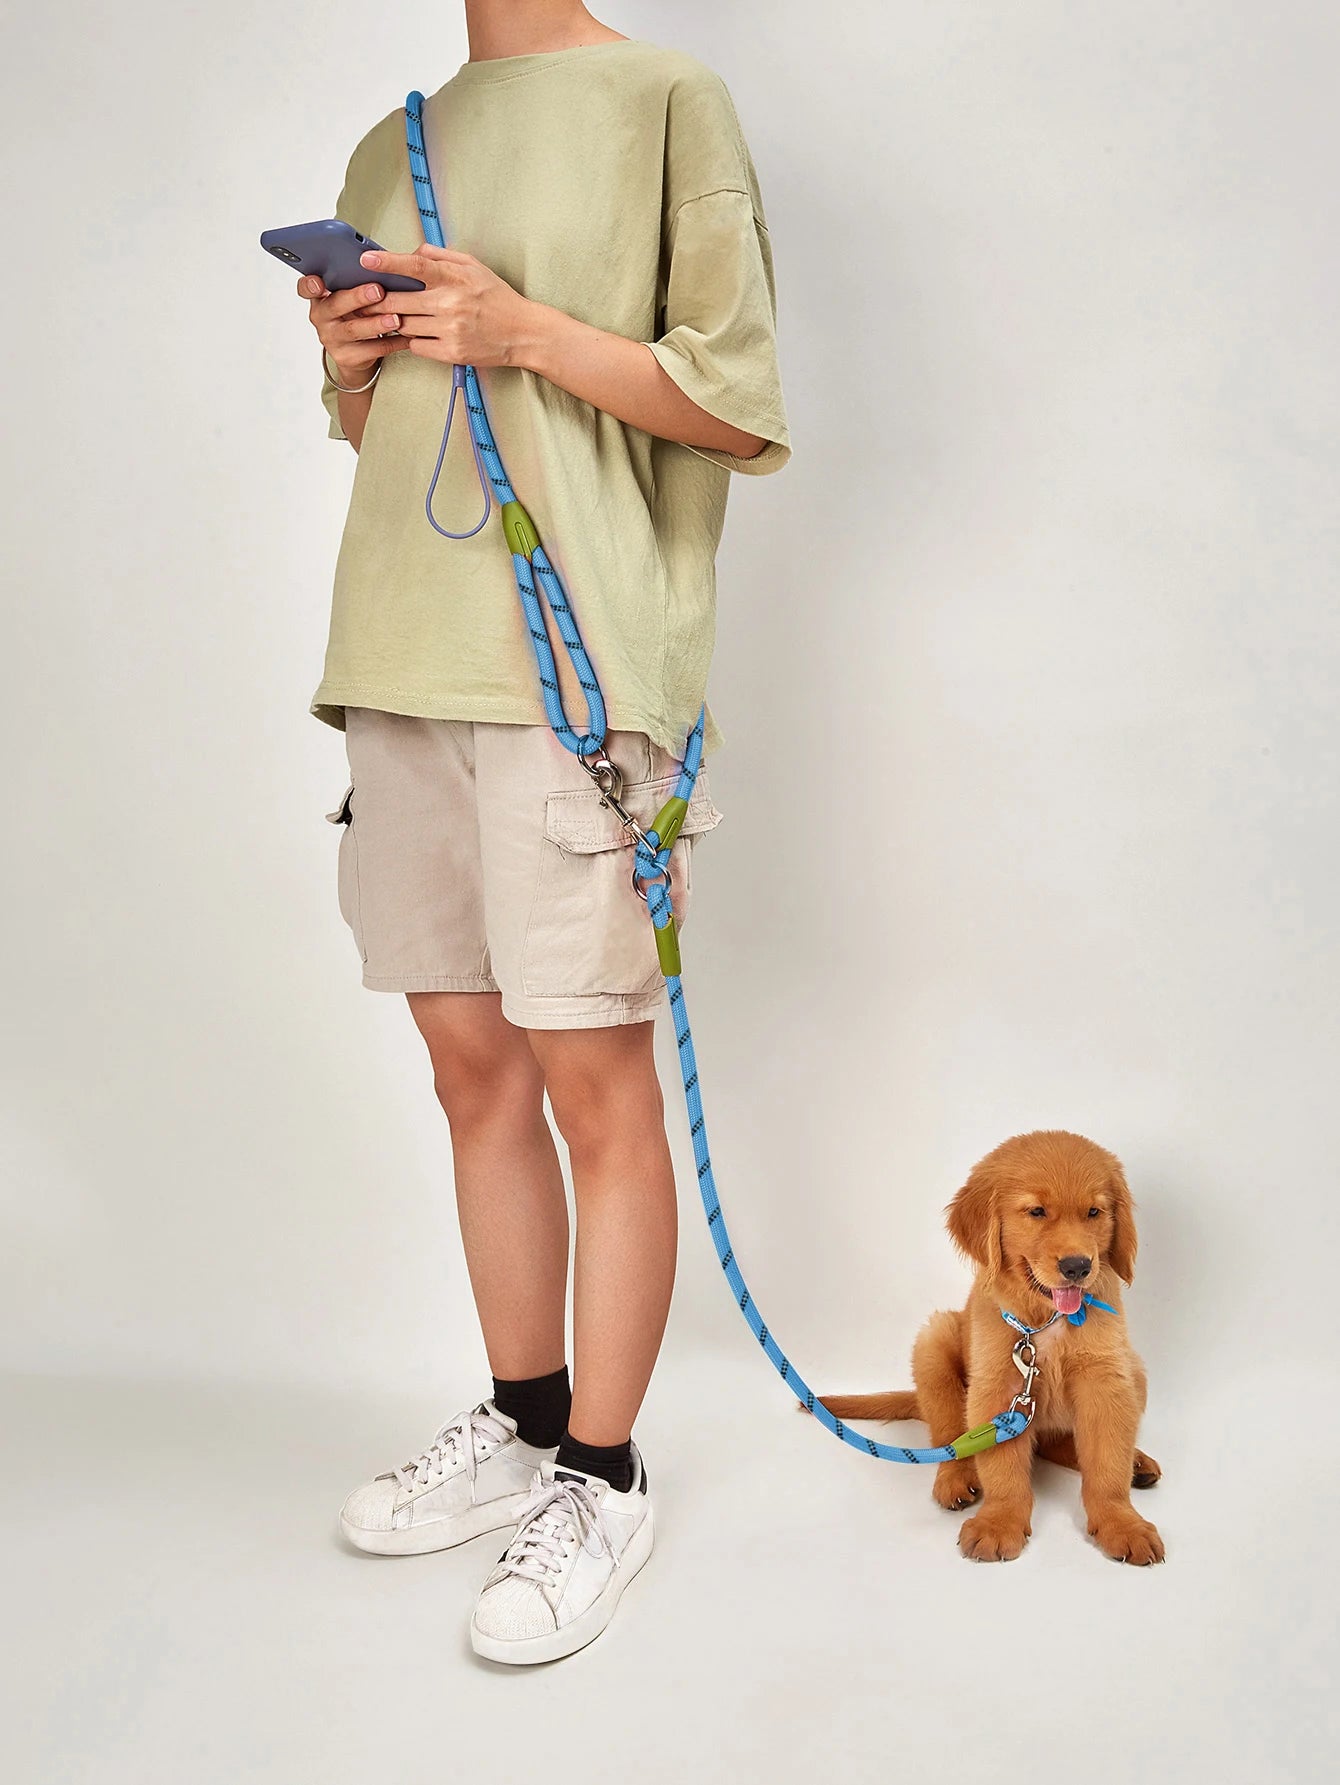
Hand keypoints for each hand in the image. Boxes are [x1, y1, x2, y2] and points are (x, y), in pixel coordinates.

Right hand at [297, 274, 411, 384]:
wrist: (355, 354)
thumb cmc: (355, 315)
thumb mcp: (350, 297)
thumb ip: (355, 281)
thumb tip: (382, 259)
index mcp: (320, 297)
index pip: (306, 288)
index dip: (310, 284)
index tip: (319, 282)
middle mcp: (322, 317)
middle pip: (336, 305)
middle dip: (358, 297)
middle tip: (378, 290)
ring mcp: (332, 338)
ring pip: (354, 329)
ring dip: (376, 323)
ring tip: (395, 318)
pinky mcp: (346, 357)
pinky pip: (371, 350)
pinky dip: (392, 342)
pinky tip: (407, 337)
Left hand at [357, 243, 537, 369]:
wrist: (523, 333)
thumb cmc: (496, 297)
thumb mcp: (474, 266)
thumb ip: (441, 256)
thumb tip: (411, 252)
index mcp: (455, 278)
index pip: (415, 265)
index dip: (387, 263)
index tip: (366, 261)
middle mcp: (451, 304)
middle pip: (399, 301)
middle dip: (378, 301)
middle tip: (366, 299)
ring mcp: (450, 330)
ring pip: (404, 326)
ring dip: (394, 322)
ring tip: (394, 317)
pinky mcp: (452, 352)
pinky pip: (416, 346)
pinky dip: (411, 340)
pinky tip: (417, 334)